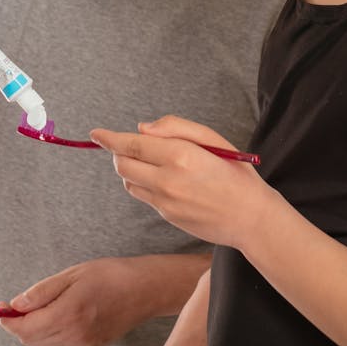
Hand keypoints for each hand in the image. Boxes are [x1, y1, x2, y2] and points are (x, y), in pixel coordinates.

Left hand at [0, 257, 159, 345]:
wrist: (145, 290)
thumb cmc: (111, 275)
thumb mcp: (73, 274)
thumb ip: (41, 293)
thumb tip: (15, 305)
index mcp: (67, 315)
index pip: (24, 328)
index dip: (7, 320)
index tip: (0, 306)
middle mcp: (73, 336)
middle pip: (31, 339)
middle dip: (18, 324)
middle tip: (14, 304)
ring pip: (44, 343)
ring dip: (35, 328)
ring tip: (43, 304)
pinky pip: (60, 344)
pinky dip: (51, 331)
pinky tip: (61, 313)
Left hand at [90, 115, 265, 249]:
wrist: (251, 217)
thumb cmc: (235, 173)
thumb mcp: (213, 138)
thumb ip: (176, 127)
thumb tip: (142, 128)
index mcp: (181, 155)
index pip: (132, 144)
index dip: (109, 138)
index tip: (95, 133)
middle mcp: (168, 180)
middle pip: (122, 164)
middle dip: (119, 152)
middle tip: (131, 145)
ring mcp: (165, 202)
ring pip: (129, 181)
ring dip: (131, 168)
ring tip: (151, 162)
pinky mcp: (167, 216)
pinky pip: (143, 196)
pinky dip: (144, 184)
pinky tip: (164, 179)